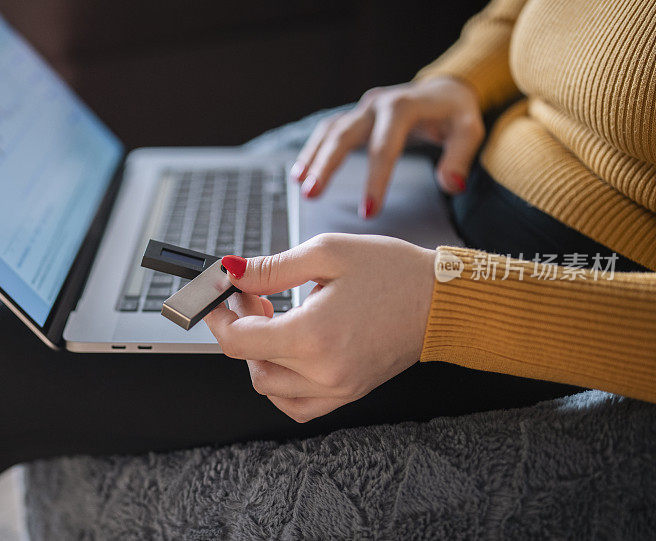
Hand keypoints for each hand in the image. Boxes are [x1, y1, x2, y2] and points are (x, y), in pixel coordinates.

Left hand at [204, 233, 435, 422]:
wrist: (440, 302)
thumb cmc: (392, 272)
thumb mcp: (327, 253)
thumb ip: (272, 267)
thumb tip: (232, 273)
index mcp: (313, 335)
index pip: (238, 340)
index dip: (218, 316)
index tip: (217, 296)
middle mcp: (322, 371)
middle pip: (249, 363)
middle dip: (239, 326)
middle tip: (252, 295)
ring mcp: (336, 388)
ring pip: (269, 387)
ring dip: (257, 355)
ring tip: (273, 320)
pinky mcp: (347, 393)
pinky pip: (296, 405)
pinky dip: (280, 384)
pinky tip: (287, 353)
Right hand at [290, 77, 483, 217]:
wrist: (444, 88)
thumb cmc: (456, 113)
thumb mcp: (469, 130)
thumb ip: (460, 158)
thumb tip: (451, 185)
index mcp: (403, 106)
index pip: (385, 147)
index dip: (375, 180)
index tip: (368, 213)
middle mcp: (377, 103)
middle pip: (344, 134)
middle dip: (326, 165)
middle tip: (311, 195)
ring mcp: (363, 108)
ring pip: (330, 131)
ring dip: (313, 158)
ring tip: (300, 187)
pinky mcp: (356, 115)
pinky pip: (328, 131)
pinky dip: (313, 150)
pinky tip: (300, 172)